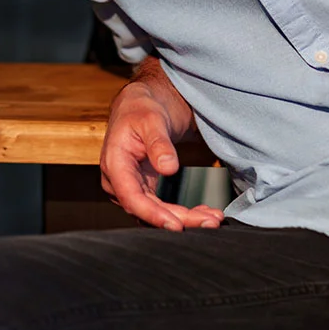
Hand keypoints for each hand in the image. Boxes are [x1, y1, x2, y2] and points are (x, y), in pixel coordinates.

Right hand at [99, 81, 223, 231]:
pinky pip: (160, 206)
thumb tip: (169, 169)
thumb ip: (158, 143)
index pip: (133, 198)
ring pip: (155, 212)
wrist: (140, 104)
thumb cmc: (142, 109)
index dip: (154, 215)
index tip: (177, 225)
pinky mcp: (143, 188)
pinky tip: (202, 212)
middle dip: (180, 219)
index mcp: (115, 164)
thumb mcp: (152, 120)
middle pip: (147, 210)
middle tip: (211, 222)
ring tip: (212, 218)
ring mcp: (131, 187)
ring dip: (184, 218)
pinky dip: (181, 212)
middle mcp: (119, 182)